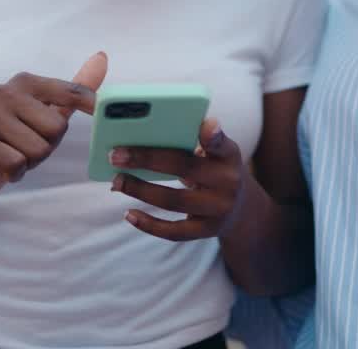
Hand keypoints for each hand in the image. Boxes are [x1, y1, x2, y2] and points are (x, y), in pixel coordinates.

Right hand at [0, 52, 107, 197]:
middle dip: (48, 145)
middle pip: (56, 128)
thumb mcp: (48, 110)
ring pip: (38, 149)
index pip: (70, 91)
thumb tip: (102, 57)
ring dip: (31, 161)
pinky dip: (15, 172)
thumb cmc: (17, 134)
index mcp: (25, 82)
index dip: (91, 104)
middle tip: (28, 144)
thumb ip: (74, 90)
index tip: (103, 111)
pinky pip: (18, 164)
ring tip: (14, 153)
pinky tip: (3, 166)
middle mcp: (4, 92)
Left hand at [110, 118, 245, 240]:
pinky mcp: (207, 231)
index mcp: (229, 156)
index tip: (205, 125)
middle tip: (116, 155)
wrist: (241, 208)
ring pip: (174, 201)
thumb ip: (194, 140)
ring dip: (140, 190)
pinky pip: (174, 232)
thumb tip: (146, 131)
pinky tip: (129, 214)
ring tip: (117, 182)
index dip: (213, 135)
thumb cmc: (215, 170)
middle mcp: (228, 182)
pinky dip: (148, 224)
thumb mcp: (216, 153)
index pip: (222, 143)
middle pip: (185, 168)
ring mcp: (218, 210)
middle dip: (147, 160)